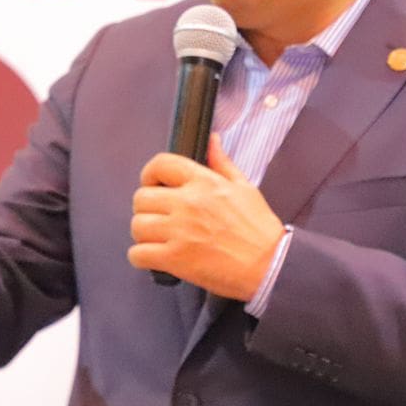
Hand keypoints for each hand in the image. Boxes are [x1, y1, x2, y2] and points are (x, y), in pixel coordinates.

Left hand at [127, 134, 285, 299]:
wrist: (269, 265)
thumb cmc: (259, 229)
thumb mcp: (244, 187)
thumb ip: (222, 163)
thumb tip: (212, 141)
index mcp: (204, 182)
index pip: (160, 164)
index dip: (149, 174)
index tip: (152, 184)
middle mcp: (188, 203)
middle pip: (141, 197)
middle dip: (146, 208)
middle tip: (158, 217)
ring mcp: (179, 231)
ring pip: (136, 226)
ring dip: (143, 234)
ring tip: (158, 239)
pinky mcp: (175, 259)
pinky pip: (137, 254)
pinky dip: (141, 257)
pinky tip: (155, 257)